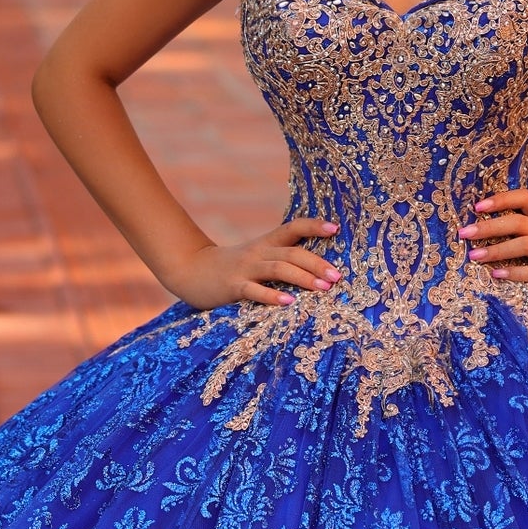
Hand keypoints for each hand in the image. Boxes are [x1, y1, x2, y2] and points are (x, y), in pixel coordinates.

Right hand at [166, 219, 342, 309]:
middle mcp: (258, 252)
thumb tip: (318, 268)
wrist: (190, 270)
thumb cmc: (233, 267)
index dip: (313, 226)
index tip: (335, 229)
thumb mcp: (257, 256)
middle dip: (317, 263)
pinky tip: (288, 302)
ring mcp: (245, 268)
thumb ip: (281, 258)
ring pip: (278, 269)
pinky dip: (272, 296)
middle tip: (337, 276)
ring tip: (323, 287)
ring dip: (303, 278)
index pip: (293, 228)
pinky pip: (254, 290)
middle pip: (291, 253)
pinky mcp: (233, 286)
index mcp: (266, 243)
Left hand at [458, 189, 527, 300]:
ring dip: (497, 250)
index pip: (526, 198)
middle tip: (464, 233)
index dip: (502, 199)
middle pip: (518, 222)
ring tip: (474, 256)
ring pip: (524, 245)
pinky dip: (516, 273)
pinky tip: (497, 275)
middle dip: (488, 227)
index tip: (478, 206)